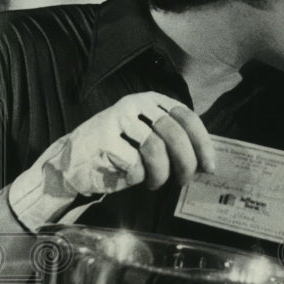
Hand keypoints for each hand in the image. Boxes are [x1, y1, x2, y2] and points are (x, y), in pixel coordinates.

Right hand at [8, 92, 215, 230]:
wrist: (74, 161)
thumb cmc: (120, 153)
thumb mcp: (149, 137)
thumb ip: (174, 141)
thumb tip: (206, 160)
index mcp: (151, 101)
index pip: (186, 117)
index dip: (202, 143)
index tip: (209, 166)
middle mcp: (135, 105)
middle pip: (174, 133)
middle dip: (186, 162)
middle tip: (185, 180)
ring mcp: (118, 119)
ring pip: (156, 149)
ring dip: (161, 174)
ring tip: (155, 182)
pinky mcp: (104, 139)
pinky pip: (135, 164)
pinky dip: (139, 178)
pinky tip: (133, 179)